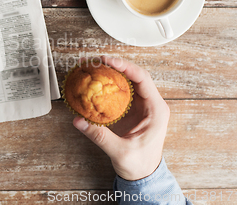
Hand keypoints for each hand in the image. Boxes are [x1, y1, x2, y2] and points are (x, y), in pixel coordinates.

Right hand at [73, 56, 169, 180]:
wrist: (144, 175)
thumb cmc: (140, 164)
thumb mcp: (120, 151)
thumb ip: (100, 136)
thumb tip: (79, 121)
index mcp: (156, 110)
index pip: (142, 79)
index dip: (125, 66)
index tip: (108, 61)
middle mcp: (151, 104)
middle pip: (133, 75)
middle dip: (114, 65)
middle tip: (95, 61)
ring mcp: (142, 105)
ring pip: (127, 81)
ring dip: (111, 72)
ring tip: (93, 67)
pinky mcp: (132, 109)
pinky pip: (120, 90)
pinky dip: (108, 84)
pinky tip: (96, 81)